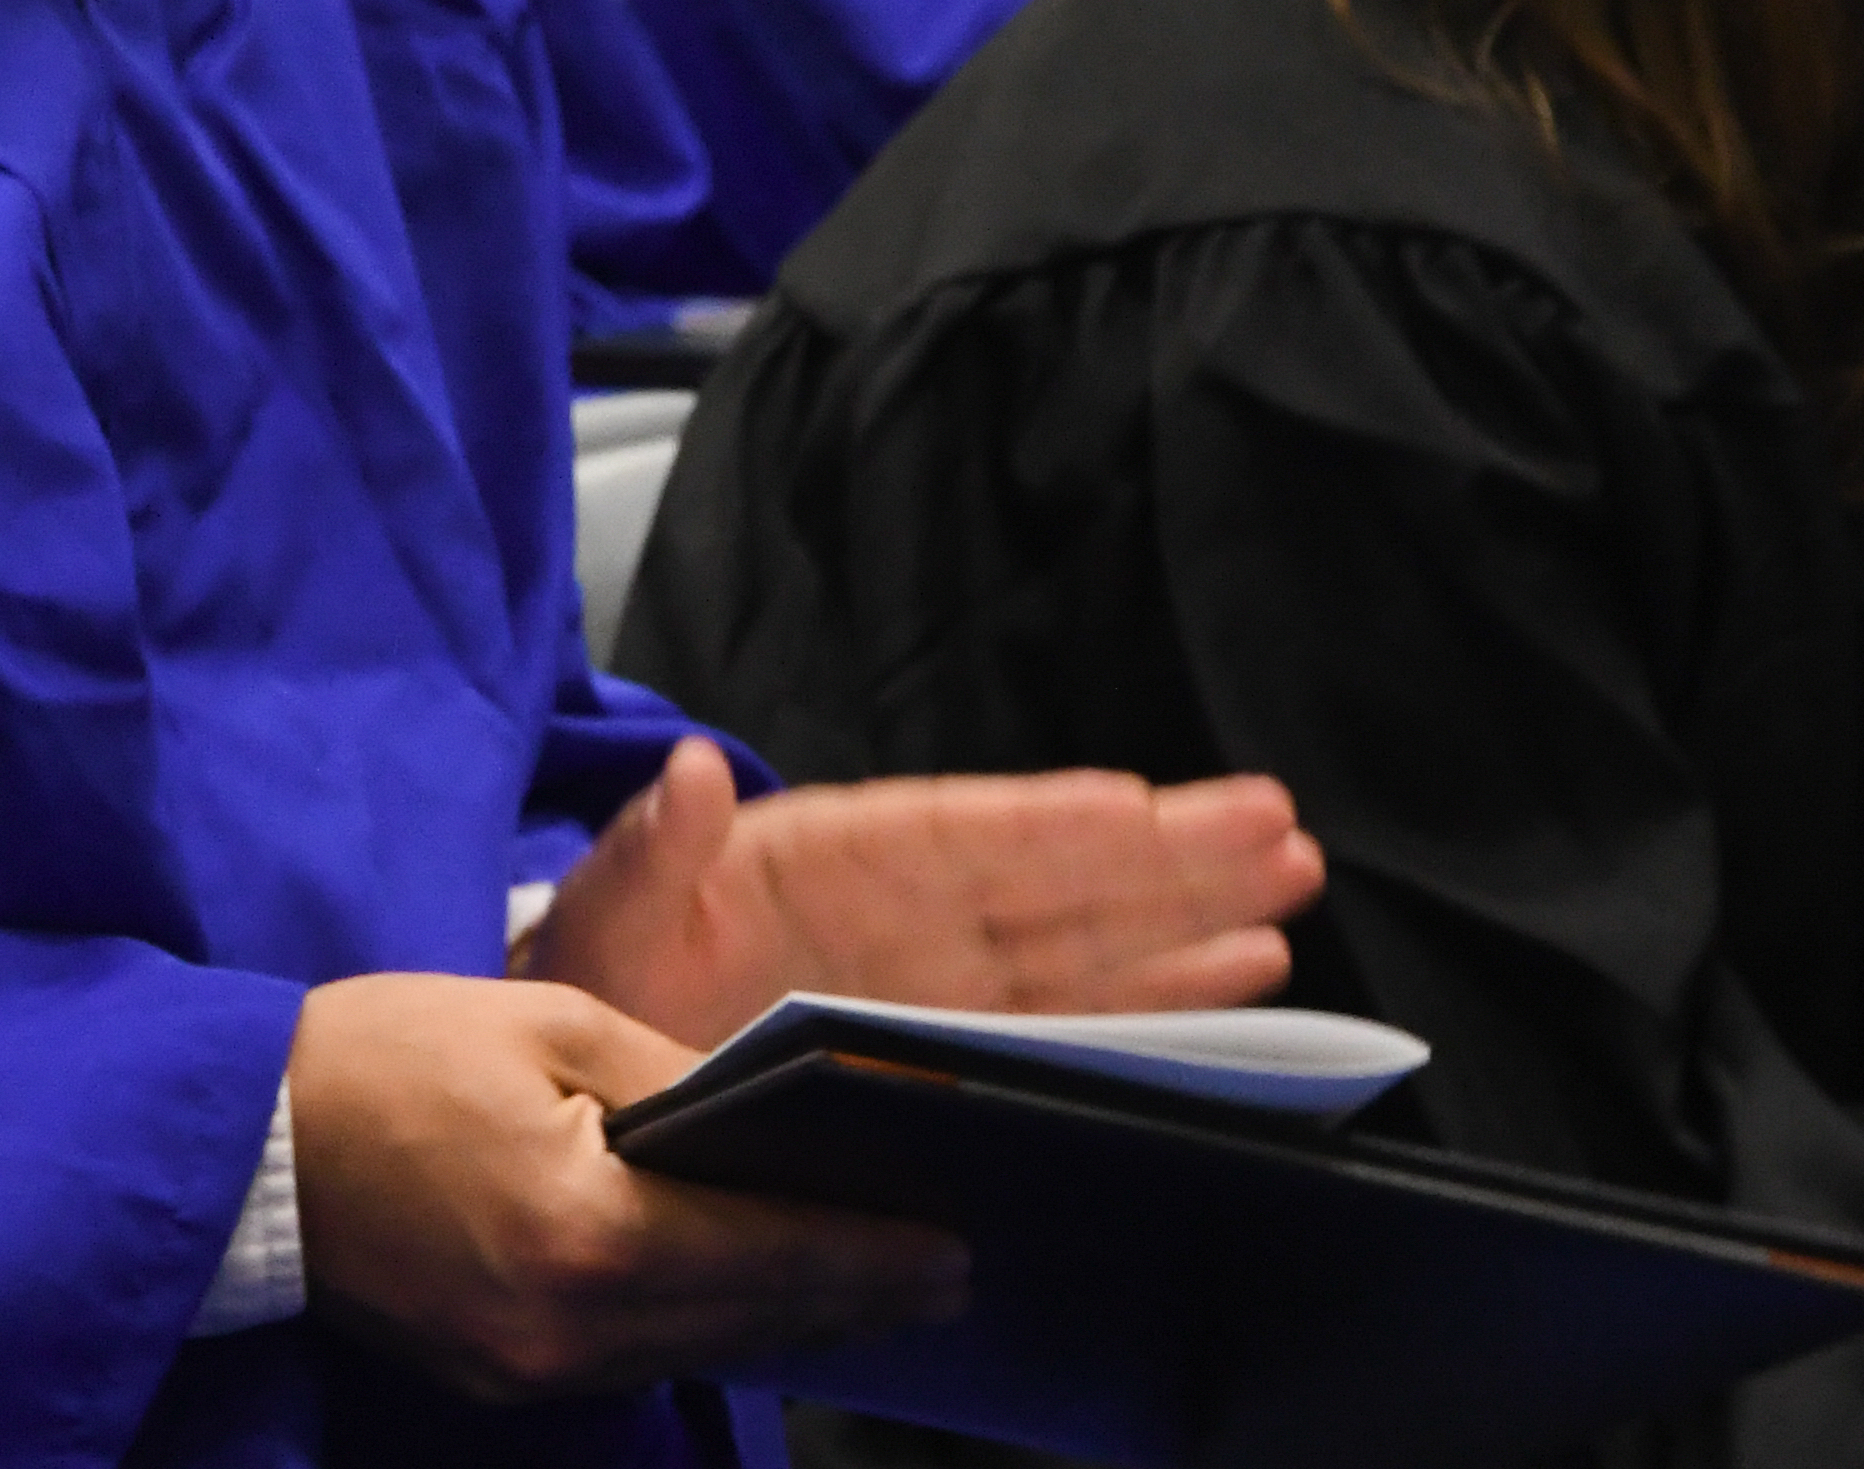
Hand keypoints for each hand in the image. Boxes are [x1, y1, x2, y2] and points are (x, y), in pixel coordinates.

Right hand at [289, 970, 964, 1400]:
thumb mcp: (551, 1025)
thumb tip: (782, 1121)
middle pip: (751, 1321)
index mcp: (584, 1231)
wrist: (242, 1142)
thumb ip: (680, 1082)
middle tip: (953, 1275)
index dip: (874, 1253)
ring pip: (701, 1351)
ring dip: (792, 1321)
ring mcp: (530, 1372)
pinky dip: (711, 1329)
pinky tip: (757, 1299)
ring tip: (878, 1289)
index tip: (957, 1246)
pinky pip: (639, 1359)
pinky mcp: (500, 1379)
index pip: (770, 1255)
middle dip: (858, 1297)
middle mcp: (566, 1329)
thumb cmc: (394, 1056)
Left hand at [513, 736, 1318, 1053]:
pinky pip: (1061, 1029)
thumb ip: (647, 854)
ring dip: (1184, 929)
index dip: (1050, 825)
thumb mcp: (601, 913)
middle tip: (1281, 836)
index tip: (1142, 806)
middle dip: (1165, 866)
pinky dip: (1146, 1011)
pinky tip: (1227, 990)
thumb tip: (688, 773)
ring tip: (1285, 899)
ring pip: (1080, 953)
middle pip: (1050, 887)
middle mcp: (899, 918)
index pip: (954, 837)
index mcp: (821, 864)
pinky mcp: (946, 1052)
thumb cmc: (592, 976)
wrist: (579, 1091)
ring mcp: (932, 985)